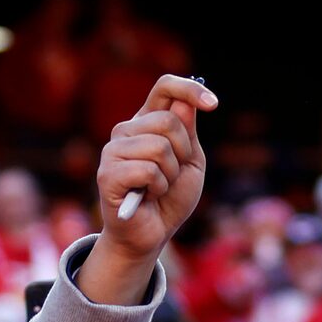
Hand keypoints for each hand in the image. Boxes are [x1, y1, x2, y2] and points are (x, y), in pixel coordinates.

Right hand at [84, 75, 217, 305]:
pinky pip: (148, 170)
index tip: (213, 105)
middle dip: (184, 153)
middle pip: (170, 121)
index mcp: (147, 120)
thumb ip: (188, 132)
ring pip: (160, 147)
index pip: (165, 87)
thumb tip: (184, 104)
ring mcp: (113, 150)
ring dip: (170, 174)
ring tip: (158, 188)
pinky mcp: (108, 173)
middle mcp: (126, 129)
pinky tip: (147, 197)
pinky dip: (158, 188)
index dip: (190, 89)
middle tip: (172, 175)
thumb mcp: (191, 162)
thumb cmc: (170, 199)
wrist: (151, 235)